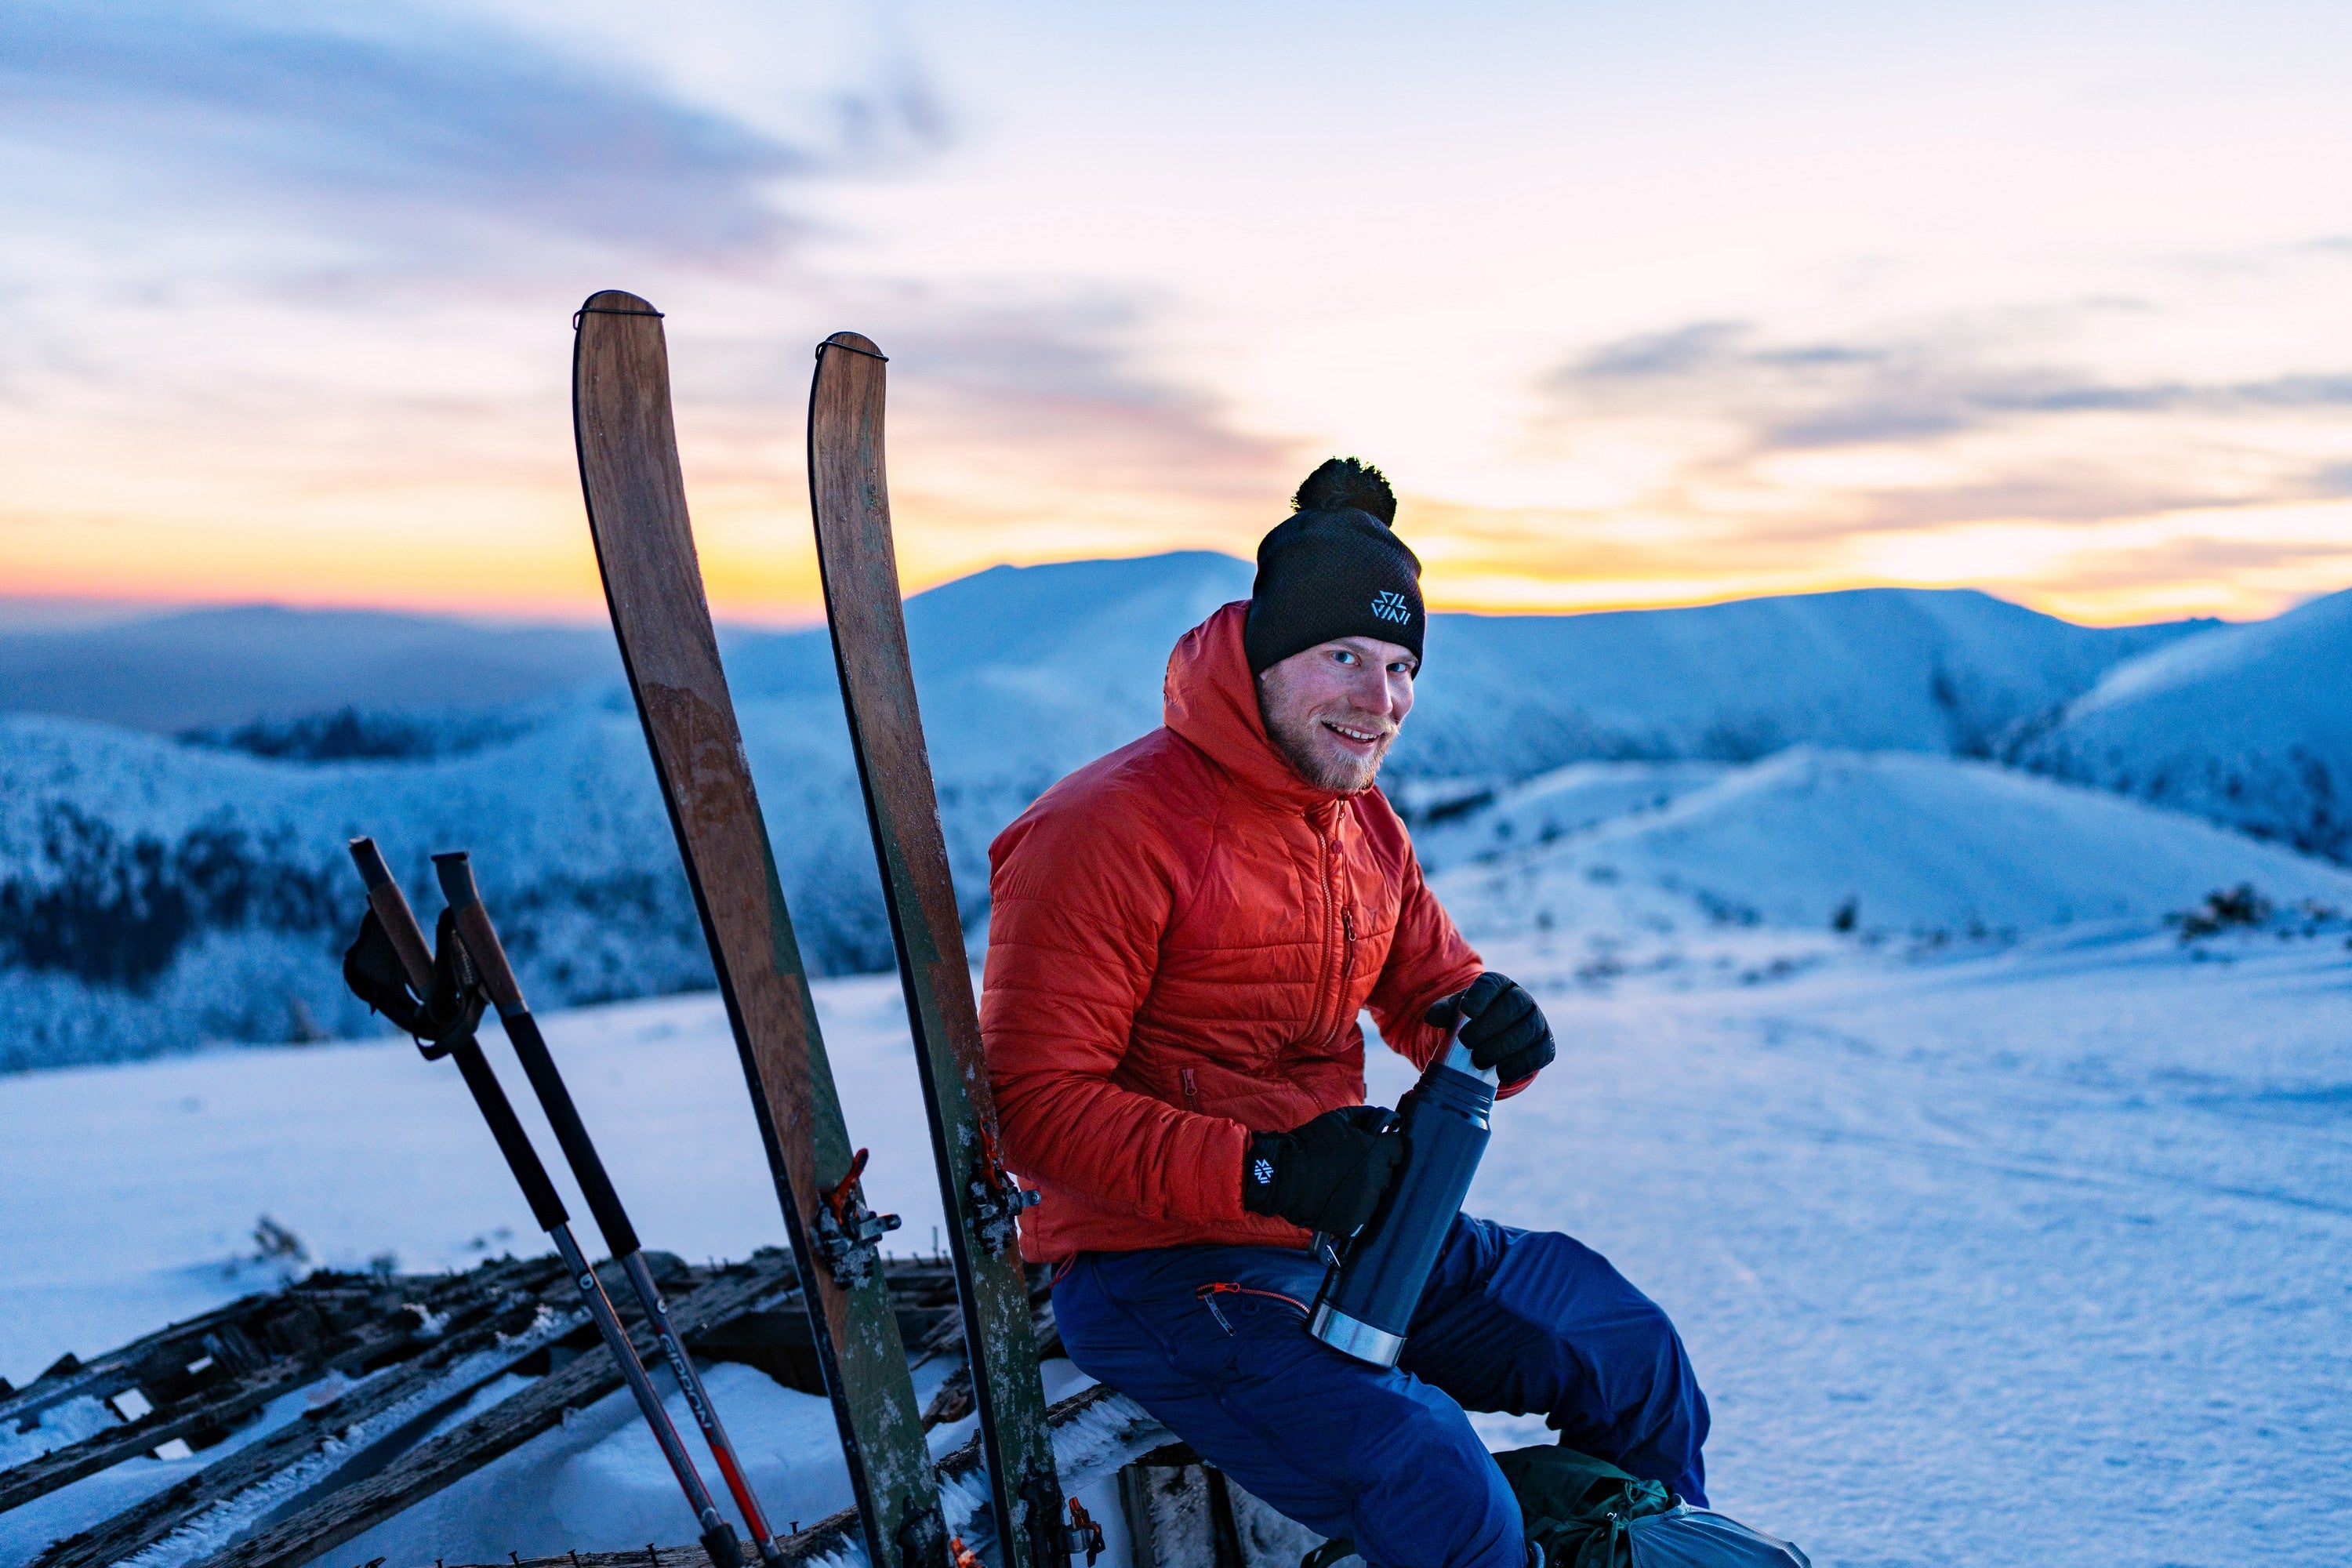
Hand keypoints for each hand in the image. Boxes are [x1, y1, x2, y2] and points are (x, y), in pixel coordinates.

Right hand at [1241, 1105, 1402, 1236]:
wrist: (1281, 1177)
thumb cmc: (1308, 1144)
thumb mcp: (1336, 1119)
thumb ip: (1364, 1116)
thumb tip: (1380, 1118)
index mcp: (1375, 1152)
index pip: (1399, 1149)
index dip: (1386, 1147)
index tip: (1376, 1148)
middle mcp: (1376, 1179)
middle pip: (1388, 1173)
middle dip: (1375, 1168)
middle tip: (1353, 1166)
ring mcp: (1366, 1204)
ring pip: (1377, 1196)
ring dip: (1366, 1190)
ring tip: (1342, 1185)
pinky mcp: (1354, 1224)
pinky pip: (1363, 1216)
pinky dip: (1354, 1209)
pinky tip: (1338, 1200)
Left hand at [1425, 972, 1554, 1086]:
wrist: (1495, 1040)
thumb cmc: (1472, 1022)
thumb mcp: (1455, 1013)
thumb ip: (1444, 1012)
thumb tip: (1431, 1017)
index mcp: (1498, 985)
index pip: (1492, 983)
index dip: (1481, 995)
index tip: (1467, 1010)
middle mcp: (1522, 999)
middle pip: (1513, 1006)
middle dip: (1489, 1026)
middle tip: (1467, 1043)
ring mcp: (1537, 1022)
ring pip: (1528, 1029)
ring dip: (1503, 1047)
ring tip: (1479, 1061)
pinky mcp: (1545, 1046)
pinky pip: (1539, 1053)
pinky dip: (1520, 1064)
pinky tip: (1501, 1072)